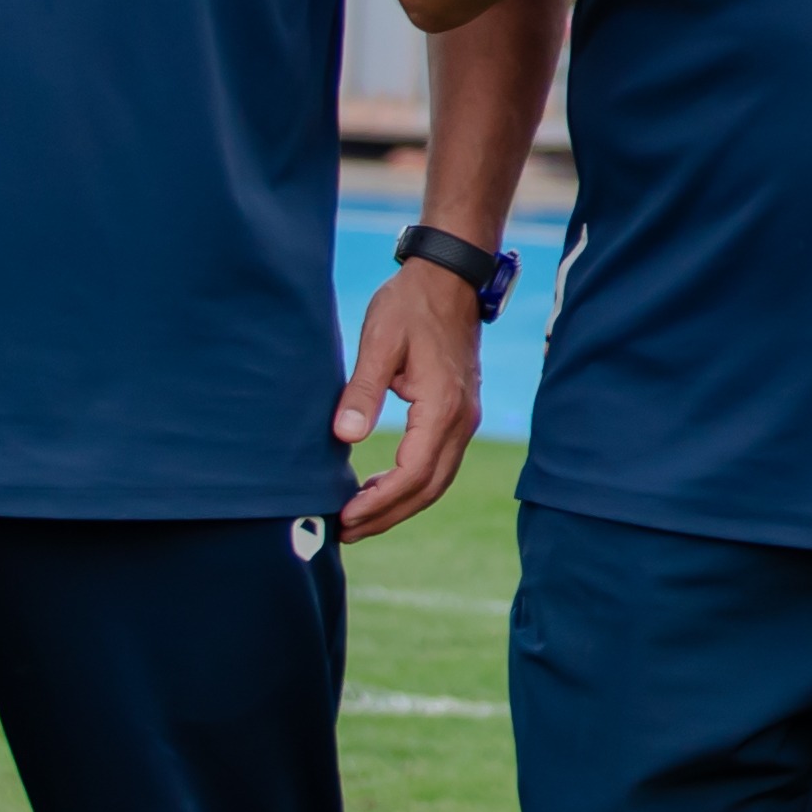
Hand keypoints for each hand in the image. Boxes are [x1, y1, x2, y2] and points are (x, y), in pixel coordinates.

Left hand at [333, 253, 483, 540]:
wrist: (449, 279)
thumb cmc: (410, 305)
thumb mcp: (379, 343)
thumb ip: (362, 392)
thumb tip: (345, 437)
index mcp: (442, 406)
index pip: (413, 472)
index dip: (379, 500)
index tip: (344, 514)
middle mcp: (462, 420)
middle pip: (428, 488)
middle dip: (387, 515)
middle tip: (345, 532)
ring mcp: (466, 419)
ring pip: (437, 481)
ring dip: (400, 505)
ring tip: (359, 520)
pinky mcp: (460, 415)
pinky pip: (440, 465)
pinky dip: (412, 486)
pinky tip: (382, 488)